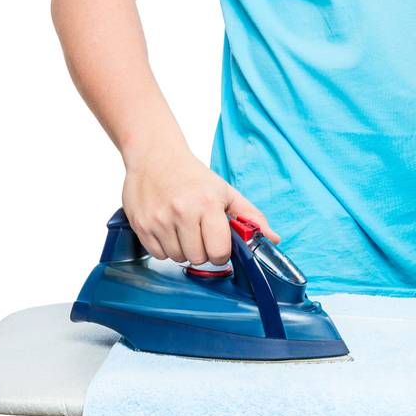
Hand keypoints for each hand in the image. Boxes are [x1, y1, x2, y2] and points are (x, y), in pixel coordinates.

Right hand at [122, 144, 278, 264]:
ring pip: (177, 258)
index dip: (221, 253)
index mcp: (208, 203)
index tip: (219, 245)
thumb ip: (250, 217)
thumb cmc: (193, 177)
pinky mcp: (141, 225)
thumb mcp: (226, 192)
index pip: (218, 251)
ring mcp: (160, 220)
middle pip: (198, 258)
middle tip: (200, 234)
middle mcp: (182, 212)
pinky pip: (158, 254)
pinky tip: (168, 230)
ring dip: (183, 250)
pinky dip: (165, 248)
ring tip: (183, 229)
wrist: (155, 157)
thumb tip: (274, 238)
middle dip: (202, 251)